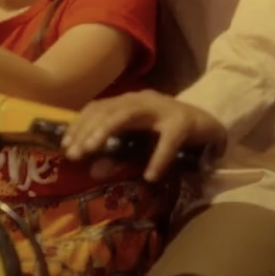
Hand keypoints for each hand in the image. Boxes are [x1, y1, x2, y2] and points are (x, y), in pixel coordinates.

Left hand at [62, 90, 226, 181]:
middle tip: (74, 153)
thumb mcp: (141, 145)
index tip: (65, 145)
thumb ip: (119, 155)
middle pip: (110, 108)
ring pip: (130, 113)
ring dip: (108, 131)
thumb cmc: (169, 135)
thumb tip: (93, 170)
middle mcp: (144, 100)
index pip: (99, 107)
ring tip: (94, 153)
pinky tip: (150, 175)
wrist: (210, 126)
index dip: (80, 124)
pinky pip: (167, 140)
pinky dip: (158, 158)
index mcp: (130, 102)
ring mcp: (164, 108)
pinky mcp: (183, 122)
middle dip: (88, 129)